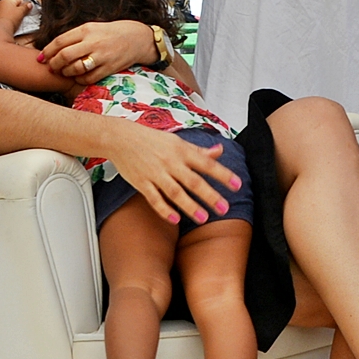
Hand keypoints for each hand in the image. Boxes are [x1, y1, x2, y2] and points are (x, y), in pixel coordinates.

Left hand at [44, 18, 161, 81]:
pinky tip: (78, 77)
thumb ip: (74, 37)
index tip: (41, 58)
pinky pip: (88, 78)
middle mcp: (93, 42)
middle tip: (51, 67)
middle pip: (65, 55)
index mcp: (86, 30)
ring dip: (66, 72)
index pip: (60, 41)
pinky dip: (79, 79)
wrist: (137, 38)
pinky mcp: (109, 68)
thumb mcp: (92, 28)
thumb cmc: (111, 33)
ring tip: (64, 72)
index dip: (47, 51)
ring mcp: (101, 56)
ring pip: (75, 68)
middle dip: (54, 64)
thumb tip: (54, 49)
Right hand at [98, 118, 239, 224]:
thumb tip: (220, 151)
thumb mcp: (177, 141)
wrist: (121, 138)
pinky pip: (154, 199)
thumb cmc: (151, 139)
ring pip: (175, 193)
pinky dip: (164, 210)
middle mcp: (170, 162)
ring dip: (190, 206)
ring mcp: (155, 174)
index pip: (207, 164)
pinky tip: (175, 219)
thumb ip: (199, 150)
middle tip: (224, 208)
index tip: (237, 185)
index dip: (223, 174)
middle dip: (210, 196)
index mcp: (182, 151)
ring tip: (203, 219)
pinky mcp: (141, 183)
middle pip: (194, 181)